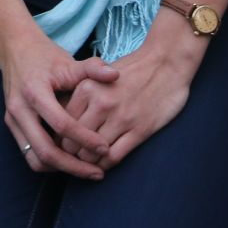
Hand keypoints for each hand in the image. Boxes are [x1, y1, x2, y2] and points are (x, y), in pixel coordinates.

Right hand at [0, 22, 118, 180]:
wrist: (15, 49)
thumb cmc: (45, 56)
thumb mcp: (68, 61)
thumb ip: (92, 68)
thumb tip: (115, 74)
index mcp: (35, 93)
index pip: (61, 124)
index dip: (85, 138)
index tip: (105, 147)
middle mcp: (20, 110)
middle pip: (45, 151)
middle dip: (73, 166)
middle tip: (97, 172)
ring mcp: (13, 121)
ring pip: (35, 159)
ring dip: (60, 169)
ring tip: (85, 170)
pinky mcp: (12, 127)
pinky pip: (29, 154)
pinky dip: (50, 162)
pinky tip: (69, 160)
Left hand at [61, 17, 203, 167]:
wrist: (167, 62)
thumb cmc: (132, 70)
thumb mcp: (100, 75)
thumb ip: (81, 95)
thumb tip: (62, 120)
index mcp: (86, 87)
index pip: (61, 123)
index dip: (60, 137)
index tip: (64, 142)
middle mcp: (101, 103)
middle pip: (72, 142)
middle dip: (72, 153)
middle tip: (75, 155)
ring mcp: (121, 118)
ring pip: (90, 153)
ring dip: (89, 161)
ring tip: (90, 160)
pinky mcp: (139, 130)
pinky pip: (113, 157)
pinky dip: (106, 164)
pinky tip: (106, 161)